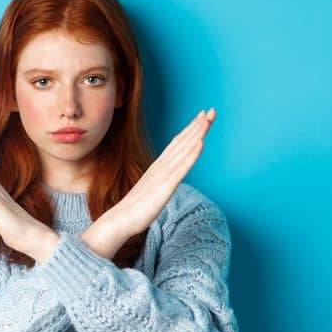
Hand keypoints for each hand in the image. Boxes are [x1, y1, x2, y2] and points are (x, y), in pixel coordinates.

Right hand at [84, 107, 216, 255]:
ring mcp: (163, 175)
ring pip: (183, 150)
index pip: (176, 144)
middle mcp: (161, 167)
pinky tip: (201, 143)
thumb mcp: (151, 192)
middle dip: (197, 126)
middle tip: (211, 110)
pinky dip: (192, 154)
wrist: (120, 220)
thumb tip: (163, 182)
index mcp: (158, 168)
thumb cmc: (133, 210)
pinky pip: (182, 167)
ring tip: (208, 119)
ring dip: (197, 133)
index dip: (190, 129)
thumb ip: (158, 183)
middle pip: (182, 142)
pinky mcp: (165, 186)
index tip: (201, 117)